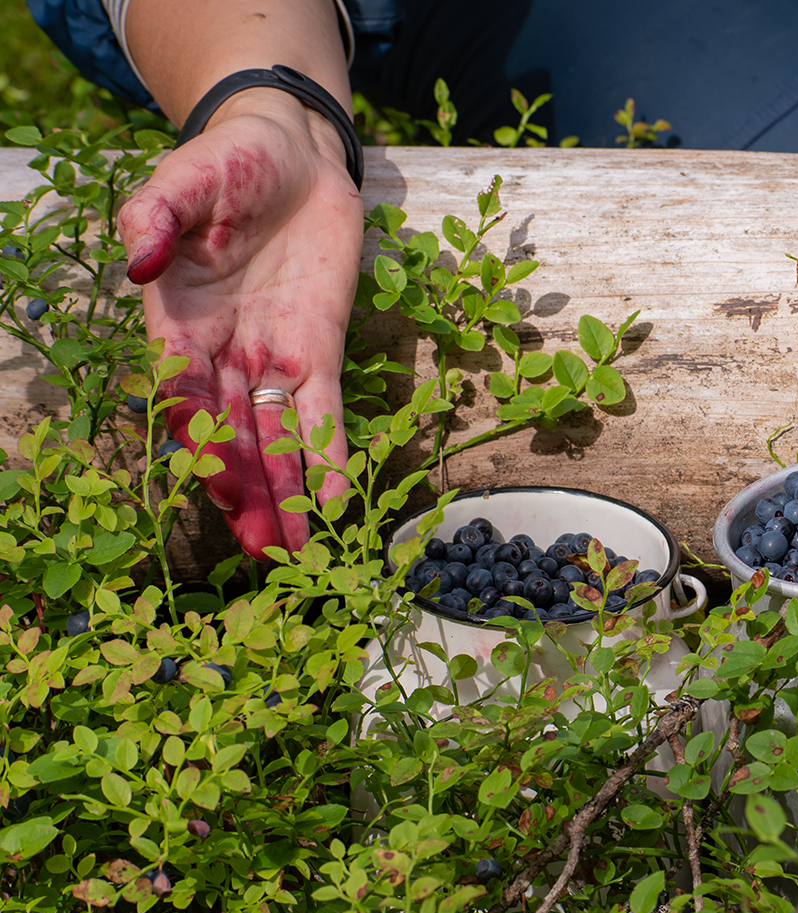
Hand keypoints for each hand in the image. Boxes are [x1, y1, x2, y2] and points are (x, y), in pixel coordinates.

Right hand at [119, 91, 363, 558]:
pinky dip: (330, 458)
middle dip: (249, 492)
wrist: (291, 152)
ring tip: (297, 551)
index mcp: (176, 322)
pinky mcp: (319, 352)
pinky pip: (324, 415)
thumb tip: (135, 260)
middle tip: (264, 552)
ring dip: (287, 494)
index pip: (184, 395)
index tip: (217, 484)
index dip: (201, 441)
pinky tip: (339, 505)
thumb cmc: (227, 164)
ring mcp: (272, 358)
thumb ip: (154, 216)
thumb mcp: (183, 178)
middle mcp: (221, 354)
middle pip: (232, 436)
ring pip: (277, 440)